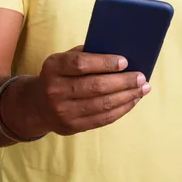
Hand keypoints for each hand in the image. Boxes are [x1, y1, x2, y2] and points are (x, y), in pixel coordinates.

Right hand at [34, 46, 150, 134]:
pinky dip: (121, 109)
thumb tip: (120, 55)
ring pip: (102, 105)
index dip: (104, 63)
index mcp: (53, 67)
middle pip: (95, 86)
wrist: (38, 104)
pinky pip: (102, 119)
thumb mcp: (64, 59)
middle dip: (123, 82)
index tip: (125, 61)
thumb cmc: (61, 74)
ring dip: (127, 96)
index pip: (81, 64)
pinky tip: (132, 100)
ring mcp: (62, 111)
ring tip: (143, 89)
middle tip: (141, 77)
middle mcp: (55, 90)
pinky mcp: (72, 127)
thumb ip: (87, 54)